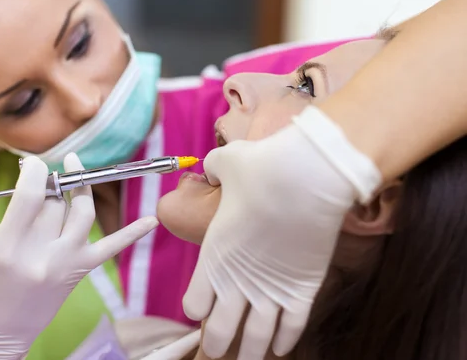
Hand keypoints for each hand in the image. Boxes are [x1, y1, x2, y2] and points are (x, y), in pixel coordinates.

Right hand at [0, 154, 157, 359]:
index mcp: (8, 250)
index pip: (30, 197)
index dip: (34, 171)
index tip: (30, 162)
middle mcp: (41, 257)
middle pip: (55, 204)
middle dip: (49, 182)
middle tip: (42, 175)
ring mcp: (65, 265)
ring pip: (82, 215)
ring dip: (79, 191)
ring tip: (71, 174)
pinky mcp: (79, 272)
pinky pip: (110, 249)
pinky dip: (131, 234)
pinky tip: (153, 220)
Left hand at [183, 106, 380, 358]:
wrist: (307, 175)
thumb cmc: (261, 168)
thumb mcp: (226, 162)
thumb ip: (213, 169)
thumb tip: (211, 168)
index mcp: (214, 257)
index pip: (195, 302)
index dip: (196, 307)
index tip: (199, 307)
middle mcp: (240, 282)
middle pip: (221, 332)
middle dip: (216, 346)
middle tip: (214, 354)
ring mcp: (273, 290)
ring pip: (257, 338)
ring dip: (250, 355)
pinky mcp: (304, 290)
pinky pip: (293, 326)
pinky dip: (286, 342)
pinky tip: (280, 351)